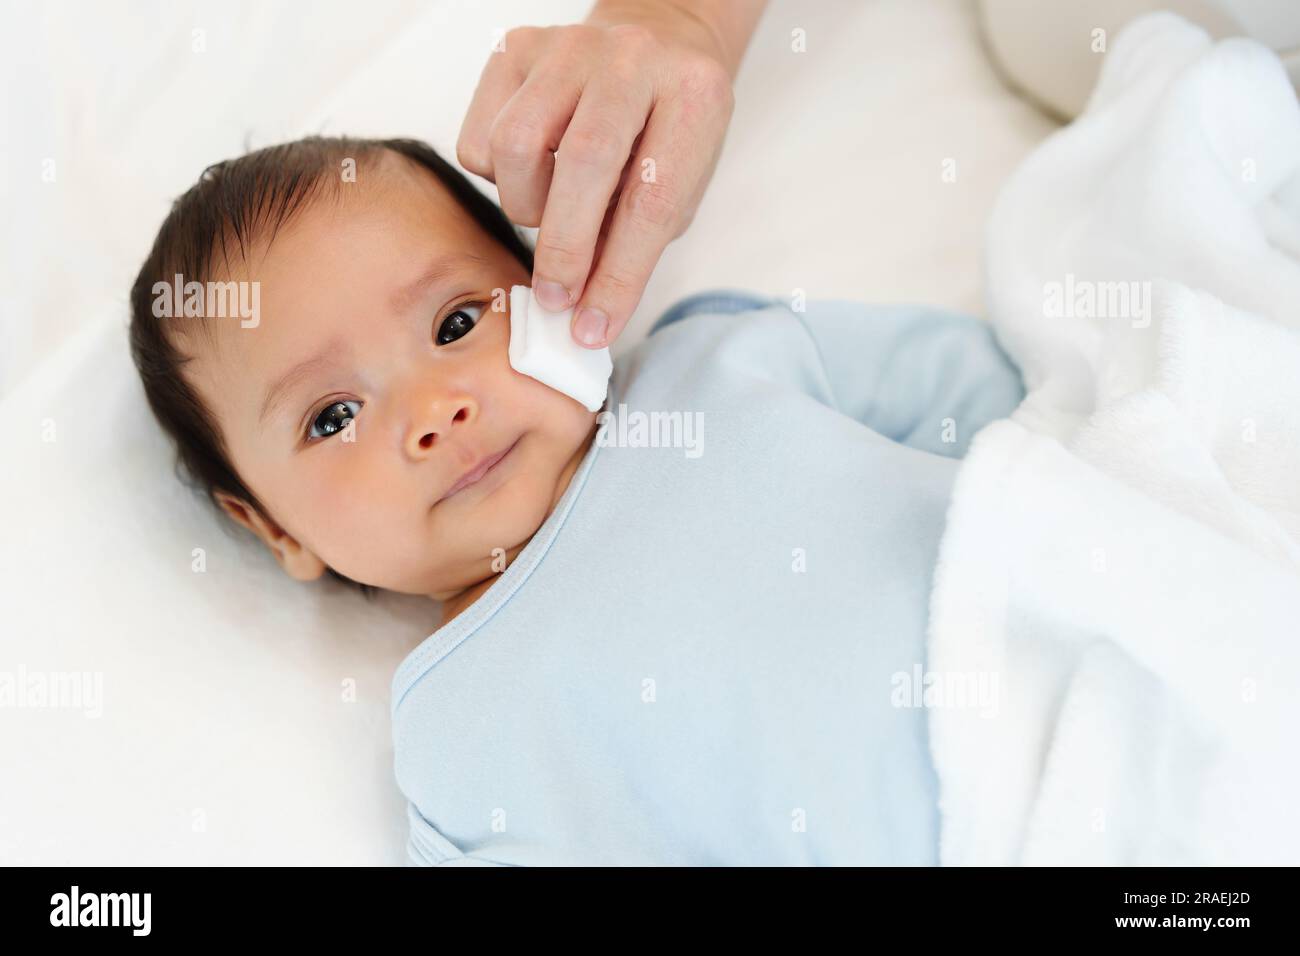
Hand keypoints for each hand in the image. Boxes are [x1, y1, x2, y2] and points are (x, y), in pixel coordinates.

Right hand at [456, 8, 744, 348]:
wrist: (654, 45)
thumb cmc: (665, 131)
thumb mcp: (676, 187)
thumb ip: (634, 244)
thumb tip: (584, 315)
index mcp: (692, 95)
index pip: (650, 202)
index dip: (619, 276)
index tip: (594, 326)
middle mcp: (631, 58)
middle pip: (583, 164)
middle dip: (565, 250)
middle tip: (556, 298)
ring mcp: (568, 46)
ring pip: (515, 147)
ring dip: (527, 207)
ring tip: (551, 214)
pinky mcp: (516, 48)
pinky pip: (481, 137)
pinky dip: (497, 177)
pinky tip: (530, 173)